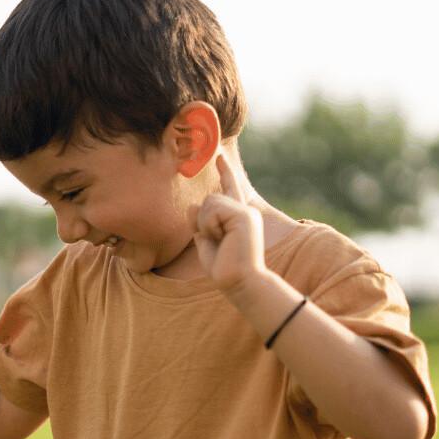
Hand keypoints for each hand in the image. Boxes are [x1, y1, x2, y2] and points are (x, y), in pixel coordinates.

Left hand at [191, 155, 266, 293]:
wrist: (239, 282)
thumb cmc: (223, 268)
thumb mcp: (205, 243)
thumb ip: (198, 224)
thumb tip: (192, 205)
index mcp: (237, 216)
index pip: (229, 189)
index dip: (225, 172)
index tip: (219, 156)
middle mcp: (244, 211)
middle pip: (209, 199)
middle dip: (202, 221)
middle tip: (216, 241)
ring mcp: (245, 212)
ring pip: (209, 202)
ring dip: (205, 224)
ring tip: (220, 241)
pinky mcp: (243, 215)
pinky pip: (213, 210)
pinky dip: (209, 225)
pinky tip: (222, 238)